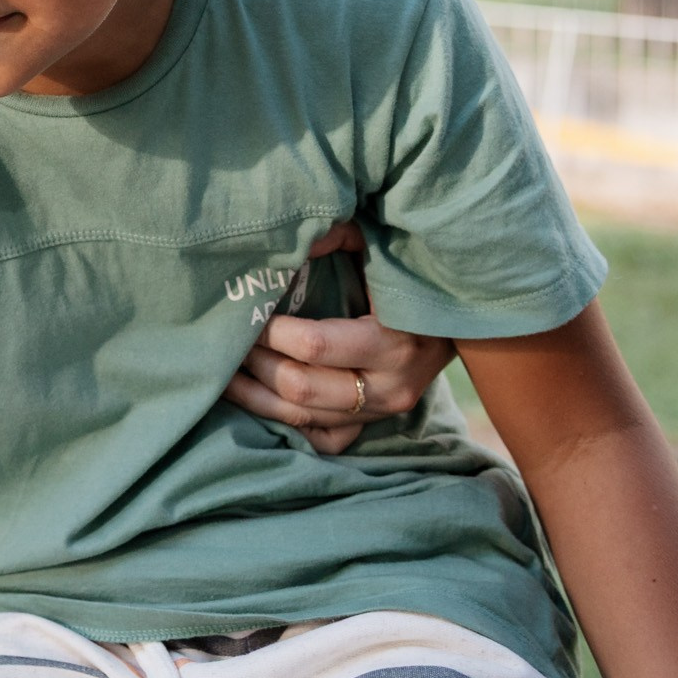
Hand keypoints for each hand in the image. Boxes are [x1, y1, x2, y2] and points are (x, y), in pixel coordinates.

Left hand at [221, 223, 453, 452]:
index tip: (245, 311)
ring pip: (301, 419)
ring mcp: (379, 414)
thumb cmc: (408, 280)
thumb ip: (338, 238)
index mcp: (393, 342)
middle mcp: (388, 387)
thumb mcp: (381, 252)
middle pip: (301, 388)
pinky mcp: (370, 427)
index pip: (313, 346)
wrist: (456, 327)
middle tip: (227, 340)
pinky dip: (281, 423)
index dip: (270, 331)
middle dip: (255, 363)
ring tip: (221, 371)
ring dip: (254, 396)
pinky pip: (319, 439)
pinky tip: (252, 399)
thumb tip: (286, 237)